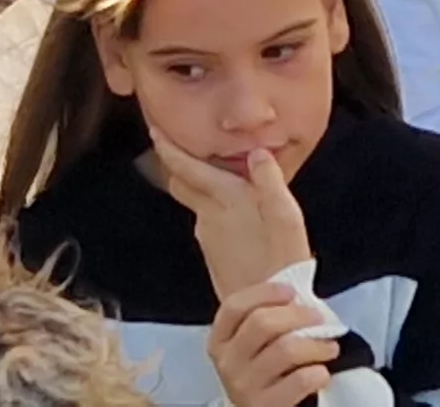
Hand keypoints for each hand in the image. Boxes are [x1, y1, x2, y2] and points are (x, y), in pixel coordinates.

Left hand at [148, 134, 311, 300]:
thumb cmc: (281, 258)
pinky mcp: (212, 255)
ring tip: (219, 177)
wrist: (264, 308)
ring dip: (200, 187)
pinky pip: (207, 222)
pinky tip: (235, 214)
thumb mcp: (285, 213)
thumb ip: (268, 179)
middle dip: (178, 164)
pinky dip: (213, 209)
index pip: (186, 167)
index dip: (168, 147)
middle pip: (182, 183)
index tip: (155, 130)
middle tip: (181, 148)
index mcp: (224, 197)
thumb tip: (257, 152)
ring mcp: (207, 237)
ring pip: (196, 203)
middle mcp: (207, 215)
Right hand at [204, 281, 336, 406]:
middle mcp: (227, 363)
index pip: (235, 306)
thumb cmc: (265, 376)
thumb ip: (267, 320)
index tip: (292, 292)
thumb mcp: (255, 347)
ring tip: (330, 347)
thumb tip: (300, 296)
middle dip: (298, 315)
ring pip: (285, 349)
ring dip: (316, 344)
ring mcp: (243, 387)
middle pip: (262, 323)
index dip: (265, 293)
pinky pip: (299, 380)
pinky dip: (317, 373)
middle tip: (320, 319)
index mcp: (219, 341)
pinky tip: (322, 373)